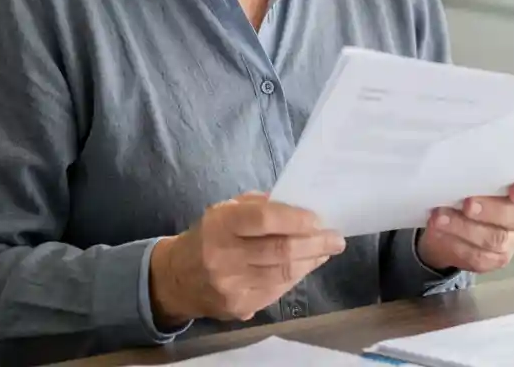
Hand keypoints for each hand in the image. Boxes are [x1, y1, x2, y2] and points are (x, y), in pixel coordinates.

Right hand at [149, 192, 345, 325]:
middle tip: (336, 238)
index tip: (319, 219)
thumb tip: (301, 207)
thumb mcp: (227, 210)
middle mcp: (223, 256)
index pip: (265, 220)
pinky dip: (297, 277)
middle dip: (315, 243)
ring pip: (282, 274)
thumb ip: (261, 206)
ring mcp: (231, 285)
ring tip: (327, 250)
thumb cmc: (211, 235)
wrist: (177, 278)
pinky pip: (276, 290)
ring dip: (311, 261)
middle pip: (280, 250)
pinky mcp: (238, 306)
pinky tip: (308, 265)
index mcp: (221, 224)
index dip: (296, 219)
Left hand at [416, 167, 513, 273]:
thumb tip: (466, 159)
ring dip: (464, 227)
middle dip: (490, 209)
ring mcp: (512, 239)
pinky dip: (456, 242)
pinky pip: (479, 256)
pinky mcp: (495, 259)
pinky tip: (440, 230)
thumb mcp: (477, 171)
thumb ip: (481, 166)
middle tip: (466, 203)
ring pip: (495, 239)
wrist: (449, 219)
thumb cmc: (469, 185)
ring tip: (440, 216)